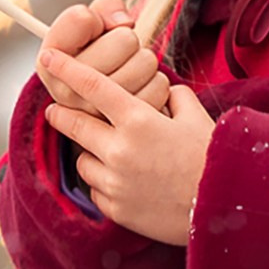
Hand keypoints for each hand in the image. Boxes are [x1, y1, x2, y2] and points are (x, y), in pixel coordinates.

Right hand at [39, 0, 169, 112]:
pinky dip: (157, 80)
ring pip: (146, 63)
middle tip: (117, 51)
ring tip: (127, 69)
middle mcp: (65, 93)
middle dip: (128, 38)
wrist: (104, 94)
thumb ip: (105, 7)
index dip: (96, 19)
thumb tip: (123, 23)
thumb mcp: (93, 19)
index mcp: (48, 63)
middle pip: (125, 40)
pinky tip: (139, 86)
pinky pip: (160, 87)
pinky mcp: (121, 133)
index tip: (94, 29)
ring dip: (144, 60)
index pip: (85, 20)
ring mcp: (93, 117)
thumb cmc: (97, 49)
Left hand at [41, 49, 215, 244]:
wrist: (220, 205)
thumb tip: (162, 91)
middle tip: (54, 109)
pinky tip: (124, 179)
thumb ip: (174, 97)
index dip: (66, 70)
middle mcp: (119, 149)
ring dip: (90, 151)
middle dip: (60, 114)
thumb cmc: (211, 156)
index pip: (93, 86)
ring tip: (111, 152)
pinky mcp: (114, 208)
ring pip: (83, 160)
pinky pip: (95, 189)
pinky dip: (103, 181)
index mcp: (138, 120)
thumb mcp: (195, 116)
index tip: (48, 60)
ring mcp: (114, 182)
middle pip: (75, 124)